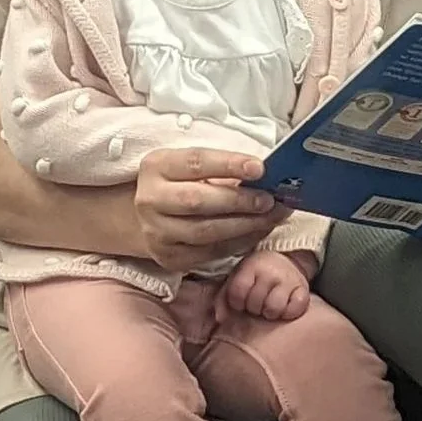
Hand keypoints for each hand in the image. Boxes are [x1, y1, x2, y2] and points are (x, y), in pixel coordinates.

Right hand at [132, 148, 287, 276]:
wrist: (149, 218)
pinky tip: (258, 231)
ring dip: (245, 225)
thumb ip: (222, 169)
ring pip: (206, 232)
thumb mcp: (190, 168)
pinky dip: (240, 242)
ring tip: (271, 217)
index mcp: (156, 167)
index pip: (195, 162)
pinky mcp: (171, 258)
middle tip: (269, 200)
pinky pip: (212, 252)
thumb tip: (266, 177)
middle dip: (239, 200)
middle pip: (197, 201)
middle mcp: (150, 200)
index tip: (259, 168)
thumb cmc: (180, 185)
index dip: (228, 164)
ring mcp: (158, 233)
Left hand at [223, 248, 310, 322]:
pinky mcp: (303, 290)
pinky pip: (296, 309)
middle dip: (253, 308)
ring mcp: (288, 280)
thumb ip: (223, 299)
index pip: (237, 293)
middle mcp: (270, 272)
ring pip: (274, 308)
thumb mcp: (237, 279)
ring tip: (268, 307)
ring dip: (270, 313)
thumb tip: (219, 320)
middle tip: (256, 304)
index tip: (240, 302)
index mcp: (250, 267)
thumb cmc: (255, 276)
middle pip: (255, 303)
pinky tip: (284, 308)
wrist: (285, 260)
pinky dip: (289, 313)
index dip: (237, 303)